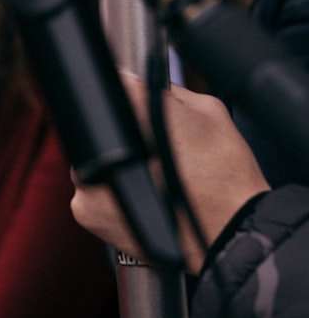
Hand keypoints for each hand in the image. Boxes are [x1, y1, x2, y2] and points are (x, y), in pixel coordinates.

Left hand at [70, 73, 268, 272]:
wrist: (231, 235)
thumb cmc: (226, 175)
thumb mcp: (208, 110)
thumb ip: (166, 93)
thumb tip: (138, 82)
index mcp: (131, 108)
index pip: (113, 87)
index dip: (127, 96)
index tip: (137, 107)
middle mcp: (100, 143)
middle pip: (100, 130)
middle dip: (122, 138)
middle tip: (153, 154)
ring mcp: (87, 179)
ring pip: (94, 162)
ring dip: (114, 167)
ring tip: (151, 180)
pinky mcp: (84, 210)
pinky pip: (92, 194)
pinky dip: (111, 196)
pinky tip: (142, 199)